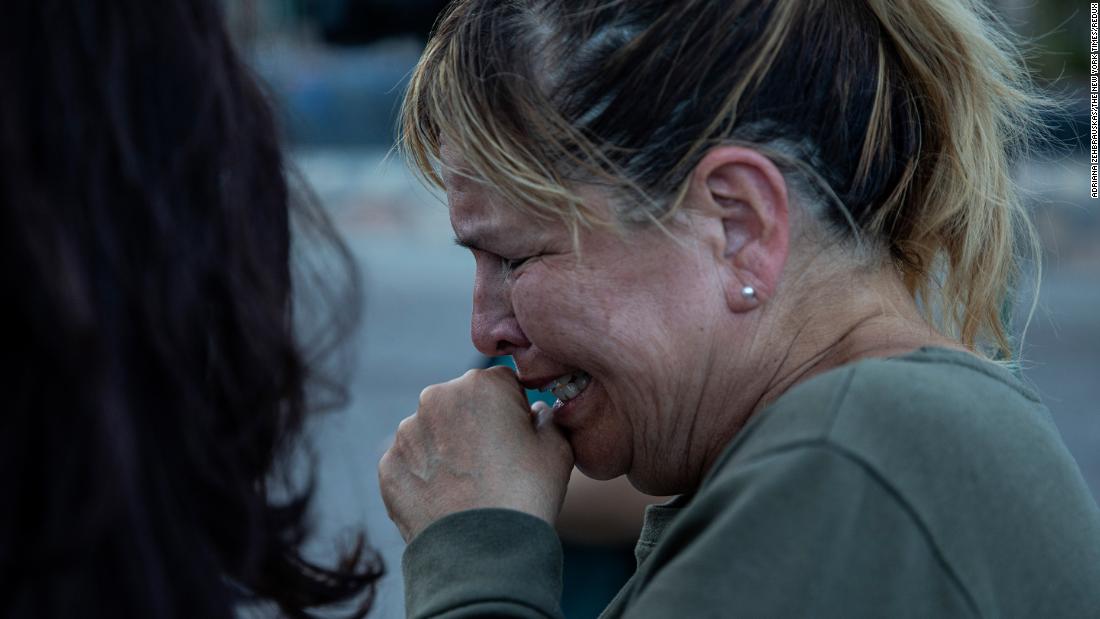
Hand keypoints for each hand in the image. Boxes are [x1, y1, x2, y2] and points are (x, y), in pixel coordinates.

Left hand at [378, 367, 574, 541]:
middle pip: (461, 403)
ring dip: (447, 449)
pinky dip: (426, 476)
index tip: (517, 438)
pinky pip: (411, 463)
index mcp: (481, 384)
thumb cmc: (526, 495)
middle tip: (493, 465)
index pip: (501, 384)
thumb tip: (536, 413)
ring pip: (432, 432)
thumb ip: (548, 418)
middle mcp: (437, 397)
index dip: (513, 410)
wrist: (482, 552)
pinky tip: (446, 499)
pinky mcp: (388, 465)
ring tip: (468, 486)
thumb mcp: (558, 448)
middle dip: (475, 425)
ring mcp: (407, 432)